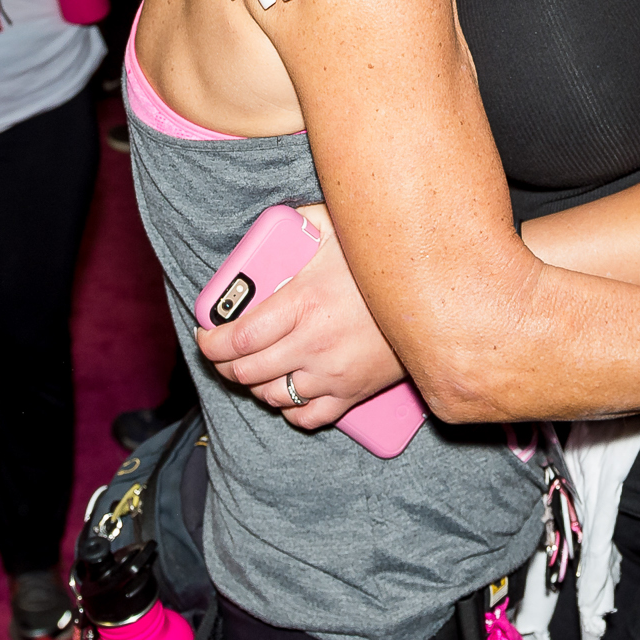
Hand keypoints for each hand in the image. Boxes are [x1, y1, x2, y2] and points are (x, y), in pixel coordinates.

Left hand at [194, 205, 406, 430]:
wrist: (434, 295)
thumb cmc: (379, 260)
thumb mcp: (335, 229)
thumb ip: (297, 223)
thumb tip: (273, 224)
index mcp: (302, 303)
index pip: (237, 338)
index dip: (211, 343)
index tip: (205, 337)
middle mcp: (313, 344)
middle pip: (247, 371)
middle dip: (225, 365)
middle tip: (222, 354)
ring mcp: (333, 373)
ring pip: (272, 396)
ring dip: (254, 385)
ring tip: (253, 369)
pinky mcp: (353, 393)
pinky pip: (307, 416)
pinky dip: (289, 409)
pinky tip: (286, 391)